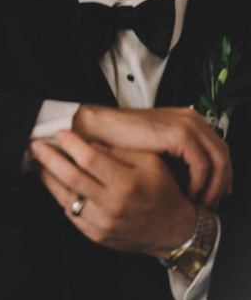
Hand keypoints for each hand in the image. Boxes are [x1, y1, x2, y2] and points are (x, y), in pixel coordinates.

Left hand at [31, 130, 198, 257]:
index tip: (60, 133)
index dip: (71, 144)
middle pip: (70, 177)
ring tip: (37, 162)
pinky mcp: (95, 235)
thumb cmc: (163, 193)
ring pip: (64, 196)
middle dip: (49, 158)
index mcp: (127, 184)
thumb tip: (90, 142)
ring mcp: (102, 223)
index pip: (90, 160)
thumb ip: (121, 152)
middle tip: (36, 145)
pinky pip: (70, 212)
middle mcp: (112, 205)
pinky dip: (59, 195)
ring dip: (47, 176)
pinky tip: (54, 182)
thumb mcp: (152, 164)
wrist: (175, 232)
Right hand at [72, 105, 230, 206]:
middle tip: (211, 203)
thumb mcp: (154, 149)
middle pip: (223, 154)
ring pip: (218, 160)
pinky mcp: (179, 134)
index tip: (215, 194)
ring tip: (200, 202)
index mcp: (186, 119)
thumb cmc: (119, 141)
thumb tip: (194, 183)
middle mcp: (191, 118)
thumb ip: (176, 159)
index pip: (218, 148)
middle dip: (221, 183)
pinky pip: (202, 164)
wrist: (98, 129)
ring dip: (212, 186)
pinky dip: (199, 182)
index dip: (221, 174)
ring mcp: (187, 124)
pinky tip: (187, 192)